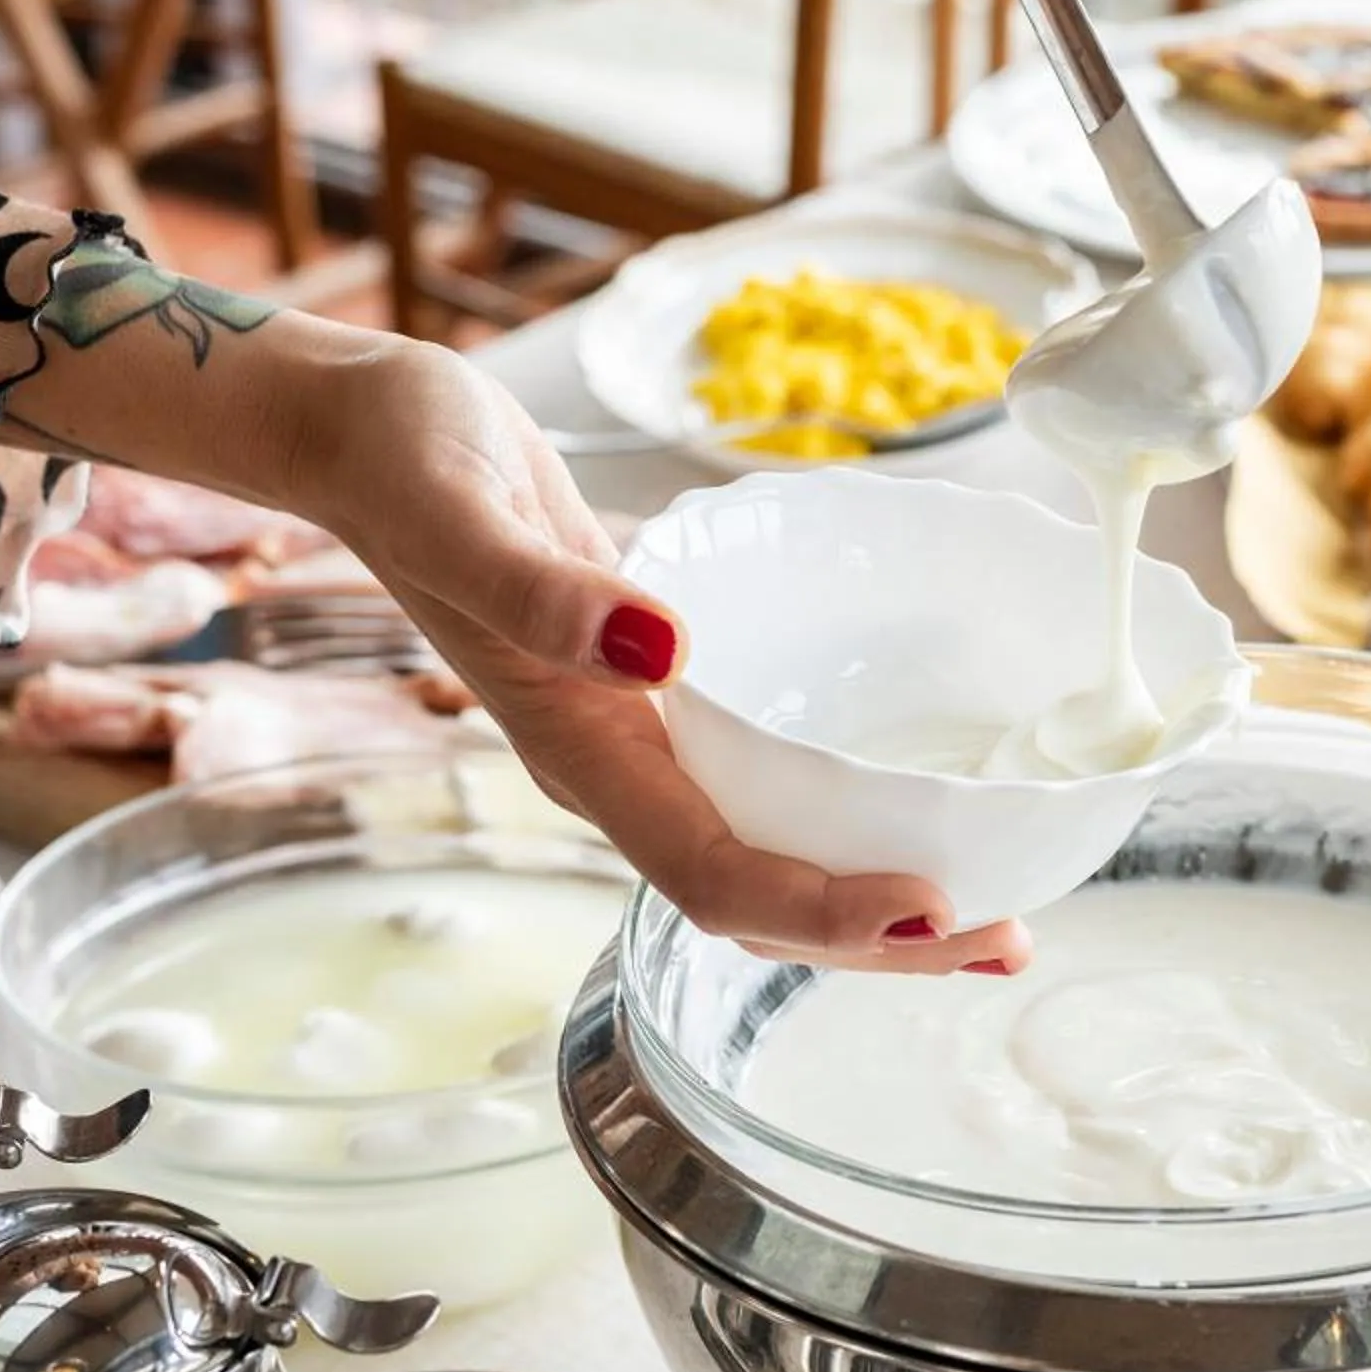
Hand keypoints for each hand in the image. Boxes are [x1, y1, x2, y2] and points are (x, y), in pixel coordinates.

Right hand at [299, 343, 1029, 974]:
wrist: (366, 432)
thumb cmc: (404, 463)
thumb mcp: (461, 512)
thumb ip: (546, 590)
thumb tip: (659, 649)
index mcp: (576, 751)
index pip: (713, 876)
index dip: (821, 908)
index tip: (928, 906)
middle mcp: (615, 767)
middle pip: (760, 899)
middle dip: (878, 937)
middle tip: (1004, 939)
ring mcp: (640, 735)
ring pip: (770, 851)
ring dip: (872, 890)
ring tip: (987, 906)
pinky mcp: (662, 689)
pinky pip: (765, 777)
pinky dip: (843, 806)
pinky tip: (912, 792)